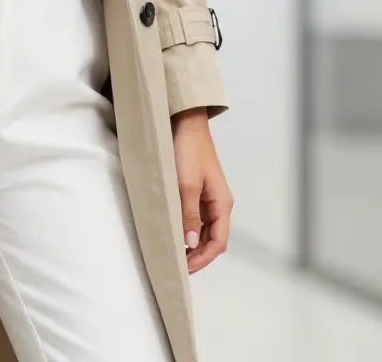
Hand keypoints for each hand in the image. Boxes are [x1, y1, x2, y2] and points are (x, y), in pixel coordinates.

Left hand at [172, 109, 232, 273]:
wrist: (184, 124)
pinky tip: (172, 234)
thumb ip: (188, 214)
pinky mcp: (196, 191)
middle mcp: (218, 204)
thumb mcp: (186, 185)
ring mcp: (207, 198)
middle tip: (175, 266)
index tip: (184, 269)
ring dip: (190, 244)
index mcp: (222, 204)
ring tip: (172, 254)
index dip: (202, 259)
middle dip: (196, 256)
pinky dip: (185, 229)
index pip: (217, 242)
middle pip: (212, 239)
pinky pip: (194, 218)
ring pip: (202, 230)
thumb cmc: (187, 151)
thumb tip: (190, 243)